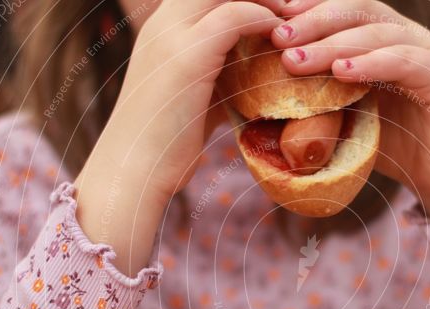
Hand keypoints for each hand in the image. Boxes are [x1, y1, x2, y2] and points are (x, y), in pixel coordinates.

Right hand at [74, 1, 283, 274]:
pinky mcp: (189, 57)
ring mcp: (172, 36)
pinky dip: (263, 20)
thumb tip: (248, 82)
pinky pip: (235, 16)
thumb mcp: (193, 99)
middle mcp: (163, 23)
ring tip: (295, 14)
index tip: (276, 9)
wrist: (134, 170)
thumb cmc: (164, 143)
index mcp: (161, 29)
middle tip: (293, 6)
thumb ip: (216, 80)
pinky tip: (282, 39)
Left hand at [272, 0, 429, 230]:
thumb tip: (266, 102)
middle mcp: (409, 40)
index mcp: (385, 42)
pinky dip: (373, 63)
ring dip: (334, 44)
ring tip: (297, 60)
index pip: (344, 10)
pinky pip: (407, 62)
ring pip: (379, 33)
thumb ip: (322, 103)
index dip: (309, 9)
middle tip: (277, 37)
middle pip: (359, 11)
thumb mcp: (353, 121)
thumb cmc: (402, 150)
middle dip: (314, 21)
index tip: (269, 16)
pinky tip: (342, 72)